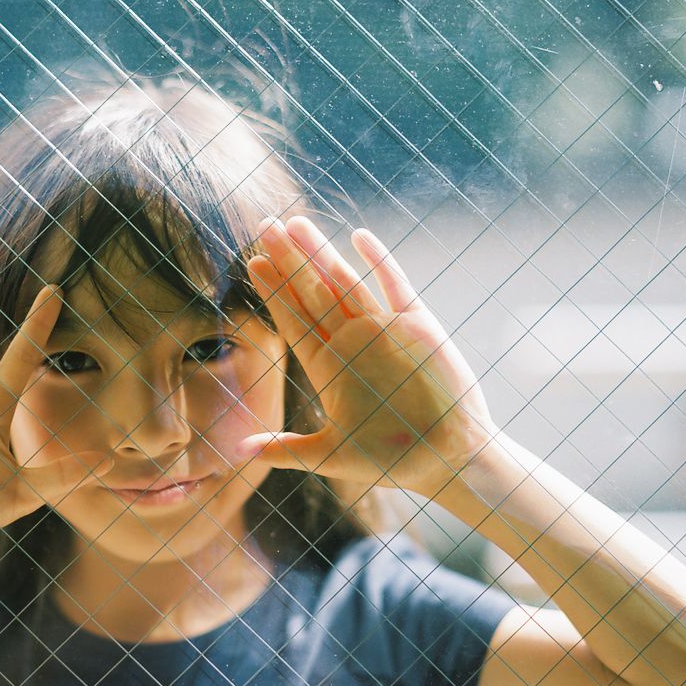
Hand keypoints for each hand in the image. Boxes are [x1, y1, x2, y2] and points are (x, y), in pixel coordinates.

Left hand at [242, 217, 499, 497]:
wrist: (447, 460)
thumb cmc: (390, 462)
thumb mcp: (330, 456)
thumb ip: (285, 450)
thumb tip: (238, 452)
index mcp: (329, 368)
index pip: (294, 321)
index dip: (274, 293)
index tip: (253, 263)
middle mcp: (352, 344)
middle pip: (313, 294)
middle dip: (290, 261)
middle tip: (265, 226)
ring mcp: (384, 332)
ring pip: (346, 283)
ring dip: (322, 254)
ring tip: (297, 223)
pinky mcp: (418, 328)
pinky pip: (396, 287)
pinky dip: (379, 262)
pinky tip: (358, 236)